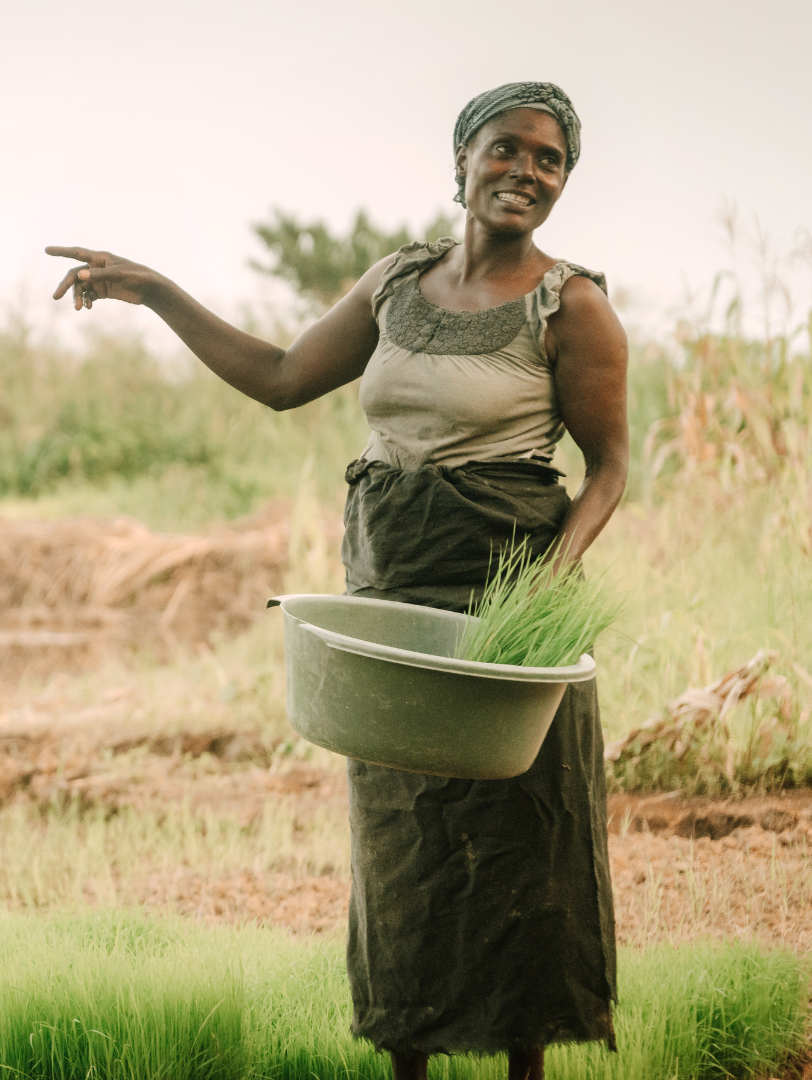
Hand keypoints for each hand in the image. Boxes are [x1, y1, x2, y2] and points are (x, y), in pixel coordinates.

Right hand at [46, 246, 160, 309]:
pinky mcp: (104, 291)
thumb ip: (99, 275)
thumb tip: (79, 276)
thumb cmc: (136, 276)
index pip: (76, 253)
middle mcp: (96, 268)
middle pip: (74, 275)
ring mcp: (99, 280)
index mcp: (100, 258)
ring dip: (77, 297)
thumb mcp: (118, 274)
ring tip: (78, 308)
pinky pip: (89, 295)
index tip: (46, 250)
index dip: (61, 251)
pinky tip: (87, 307)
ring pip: (81, 288)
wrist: (149, 289)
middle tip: (56, 296)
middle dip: (65, 286)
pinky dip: (86, 301)